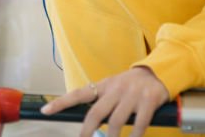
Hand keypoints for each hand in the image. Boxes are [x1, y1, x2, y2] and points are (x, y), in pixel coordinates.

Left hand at [41, 67, 168, 136]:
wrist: (159, 72)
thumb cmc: (131, 85)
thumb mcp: (114, 87)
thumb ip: (102, 101)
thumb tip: (88, 122)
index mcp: (104, 85)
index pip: (79, 93)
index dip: (61, 102)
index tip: (46, 110)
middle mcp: (116, 89)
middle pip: (96, 113)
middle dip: (87, 131)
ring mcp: (132, 95)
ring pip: (116, 121)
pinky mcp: (148, 101)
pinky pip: (139, 124)